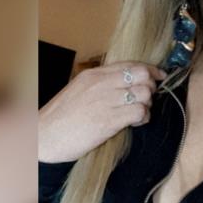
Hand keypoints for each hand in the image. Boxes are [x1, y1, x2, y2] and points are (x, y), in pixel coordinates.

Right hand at [38, 61, 166, 162]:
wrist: (43, 137)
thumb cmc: (61, 117)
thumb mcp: (80, 90)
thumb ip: (101, 84)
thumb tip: (125, 83)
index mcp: (94, 74)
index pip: (131, 64)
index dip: (151, 70)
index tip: (160, 76)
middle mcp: (101, 83)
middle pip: (142, 75)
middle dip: (151, 86)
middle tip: (147, 98)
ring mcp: (106, 101)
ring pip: (144, 93)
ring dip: (148, 104)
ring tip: (140, 113)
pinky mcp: (109, 120)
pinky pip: (139, 112)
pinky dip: (143, 117)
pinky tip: (136, 123)